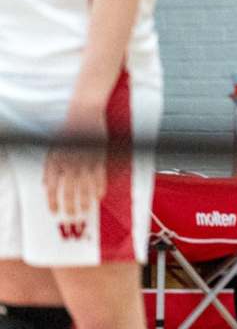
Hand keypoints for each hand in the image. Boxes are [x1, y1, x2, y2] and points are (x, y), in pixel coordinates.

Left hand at [43, 100, 107, 218]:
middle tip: (72, 216)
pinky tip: (99, 196)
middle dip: (70, 206)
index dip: (53, 201)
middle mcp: (69, 162)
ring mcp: (85, 160)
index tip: (54, 212)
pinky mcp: (99, 156)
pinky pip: (99, 176)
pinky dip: (99, 187)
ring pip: (85, 186)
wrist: (84, 112)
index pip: (52, 187)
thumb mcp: (53, 148)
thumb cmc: (68, 129)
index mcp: (55, 160)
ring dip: (86, 200)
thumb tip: (45, 184)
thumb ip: (49, 167)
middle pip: (69, 190)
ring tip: (86, 210)